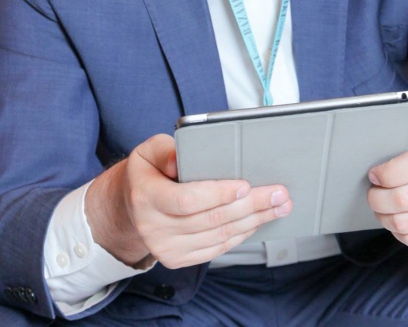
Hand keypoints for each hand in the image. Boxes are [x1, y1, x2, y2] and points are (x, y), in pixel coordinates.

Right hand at [85, 133, 291, 268]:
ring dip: (253, 221)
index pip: (187, 200)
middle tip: (279, 194)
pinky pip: (216, 249)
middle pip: (210, 220)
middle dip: (250, 206)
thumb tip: (180, 158)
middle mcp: (154, 228)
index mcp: (146, 198)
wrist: (129, 206)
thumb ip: (164, 149)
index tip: (245, 185)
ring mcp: (166, 249)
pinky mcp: (178, 259)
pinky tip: (258, 221)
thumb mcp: (147, 150)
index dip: (218, 194)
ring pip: (218, 237)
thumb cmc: (146, 172)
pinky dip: (241, 235)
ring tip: (278, 206)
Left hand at [367, 118, 407, 248]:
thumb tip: (403, 129)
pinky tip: (395, 217)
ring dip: (383, 216)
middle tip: (372, 192)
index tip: (374, 174)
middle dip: (378, 198)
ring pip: (405, 223)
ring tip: (380, 205)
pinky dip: (397, 232)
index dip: (389, 172)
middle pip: (405, 199)